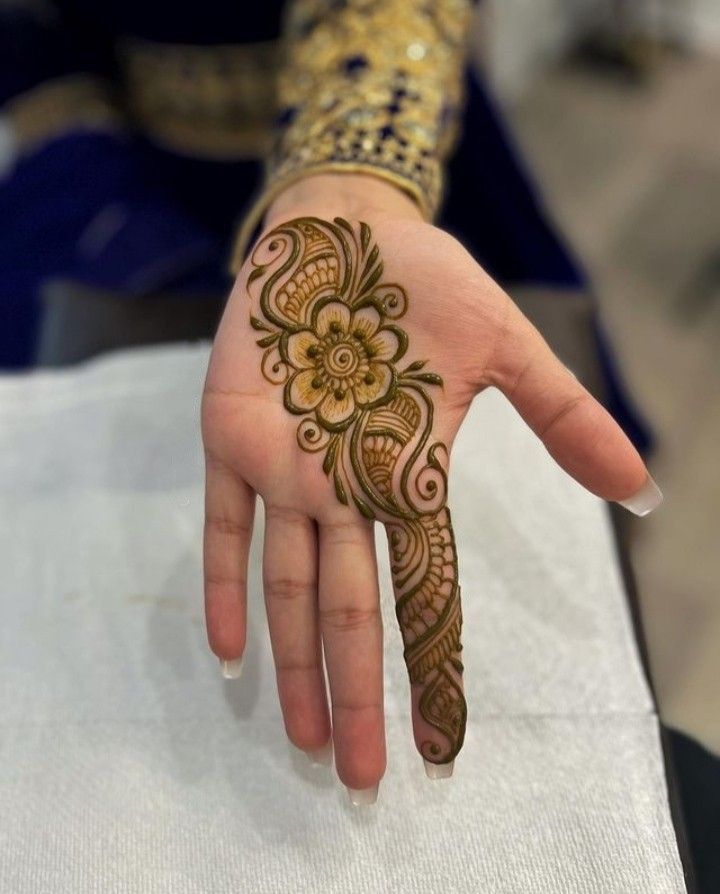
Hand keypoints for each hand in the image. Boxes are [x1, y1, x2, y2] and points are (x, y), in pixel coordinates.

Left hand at [202, 175, 654, 799]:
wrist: (342, 232)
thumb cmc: (425, 286)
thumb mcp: (503, 350)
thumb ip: (561, 418)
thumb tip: (642, 489)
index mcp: (409, 479)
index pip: (426, 592)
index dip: (432, 667)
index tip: (442, 739)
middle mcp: (346, 493)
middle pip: (352, 609)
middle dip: (355, 691)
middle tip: (360, 775)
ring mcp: (285, 470)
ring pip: (289, 582)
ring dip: (294, 660)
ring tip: (302, 738)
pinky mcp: (232, 436)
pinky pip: (222, 523)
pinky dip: (223, 584)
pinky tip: (230, 653)